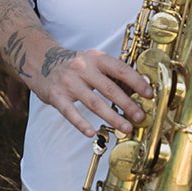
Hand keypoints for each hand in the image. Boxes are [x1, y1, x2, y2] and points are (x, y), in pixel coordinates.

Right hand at [32, 45, 150, 136]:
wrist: (41, 61)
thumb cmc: (75, 65)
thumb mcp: (93, 61)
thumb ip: (111, 74)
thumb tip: (136, 90)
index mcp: (96, 58)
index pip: (120, 69)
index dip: (136, 82)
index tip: (149, 94)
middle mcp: (83, 68)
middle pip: (109, 88)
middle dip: (127, 104)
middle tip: (141, 117)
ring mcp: (69, 82)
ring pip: (93, 103)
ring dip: (112, 117)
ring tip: (126, 128)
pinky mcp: (56, 96)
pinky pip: (70, 112)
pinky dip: (81, 124)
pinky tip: (92, 132)